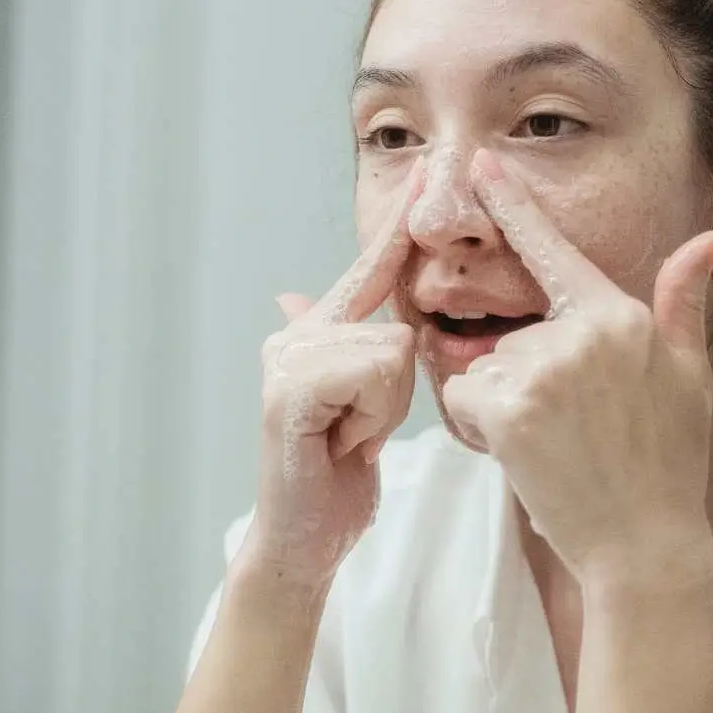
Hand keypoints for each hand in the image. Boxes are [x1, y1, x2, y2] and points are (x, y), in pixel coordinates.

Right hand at [238, 161, 423, 589]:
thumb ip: (353, 344)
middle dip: (396, 388)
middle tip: (359, 427)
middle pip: (399, 325)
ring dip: (386, 408)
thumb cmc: (338, 469)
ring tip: (350, 437)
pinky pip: (376, 372)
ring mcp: (288, 358)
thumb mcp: (361, 403)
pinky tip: (341, 444)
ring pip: (394, 350)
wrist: (305, 536)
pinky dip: (372, 418)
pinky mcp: (290, 389)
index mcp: (321, 330)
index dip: (397, 227)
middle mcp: (298, 334)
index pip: (373, 270)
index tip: (424, 176)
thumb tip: (295, 288)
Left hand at [441, 149, 712, 586]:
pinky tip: (526, 454)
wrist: (645, 543)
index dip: (514, 203)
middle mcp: (579, 333)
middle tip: (570, 426)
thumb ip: (683, 298)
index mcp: (618, 315)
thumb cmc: (667, 459)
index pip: (554, 249)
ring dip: (503, 404)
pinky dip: (480, 427)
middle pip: (512, 333)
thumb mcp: (687, 372)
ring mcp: (542, 370)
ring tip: (554, 443)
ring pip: (484, 367)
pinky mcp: (508, 409)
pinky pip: (464, 398)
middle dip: (525, 376)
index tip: (483, 161)